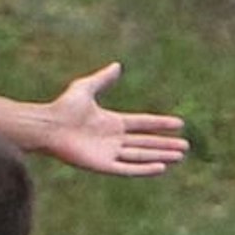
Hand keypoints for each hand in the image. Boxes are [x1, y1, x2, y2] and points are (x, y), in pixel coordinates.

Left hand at [42, 63, 188, 175]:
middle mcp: (112, 139)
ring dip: (160, 156)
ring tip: (180, 156)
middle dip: (165, 144)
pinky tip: (161, 167)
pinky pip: (128, 168)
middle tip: (186, 147)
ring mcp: (108, 153)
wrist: (48, 125)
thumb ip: (103, 79)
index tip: (179, 124)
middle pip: (146, 142)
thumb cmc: (63, 107)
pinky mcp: (103, 165)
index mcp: (111, 122)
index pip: (142, 123)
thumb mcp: (86, 88)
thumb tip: (117, 65)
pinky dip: (145, 168)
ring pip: (141, 155)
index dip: (160, 124)